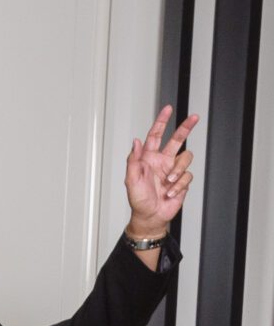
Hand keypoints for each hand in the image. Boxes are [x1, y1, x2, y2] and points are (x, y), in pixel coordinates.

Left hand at [125, 105, 198, 237]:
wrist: (150, 216)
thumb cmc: (138, 200)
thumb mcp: (131, 180)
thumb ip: (133, 160)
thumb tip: (136, 142)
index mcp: (149, 158)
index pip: (156, 136)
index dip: (161, 122)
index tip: (168, 109)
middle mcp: (162, 161)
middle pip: (177, 139)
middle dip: (186, 127)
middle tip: (194, 117)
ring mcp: (173, 170)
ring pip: (185, 159)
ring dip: (177, 172)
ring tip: (167, 184)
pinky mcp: (182, 180)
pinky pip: (187, 176)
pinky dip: (178, 185)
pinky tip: (170, 193)